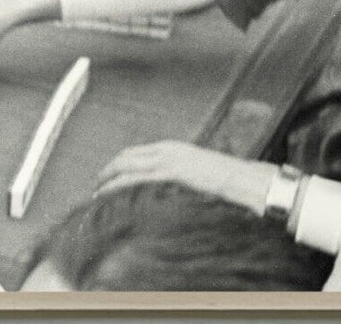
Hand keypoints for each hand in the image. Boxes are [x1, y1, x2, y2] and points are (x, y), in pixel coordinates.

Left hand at [95, 141, 276, 215]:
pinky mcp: (172, 172)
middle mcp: (166, 149)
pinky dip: (119, 185)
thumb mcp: (196, 173)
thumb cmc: (225, 180)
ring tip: (97, 192)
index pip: (135, 152)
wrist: (244, 180)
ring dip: (108, 178)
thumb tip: (164, 187)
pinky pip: (137, 178)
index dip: (118, 163)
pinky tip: (110, 193)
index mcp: (172, 147)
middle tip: (96, 185)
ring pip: (127, 166)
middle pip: (126, 156)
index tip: (106, 176)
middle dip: (108, 170)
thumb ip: (177, 176)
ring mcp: (168, 159)